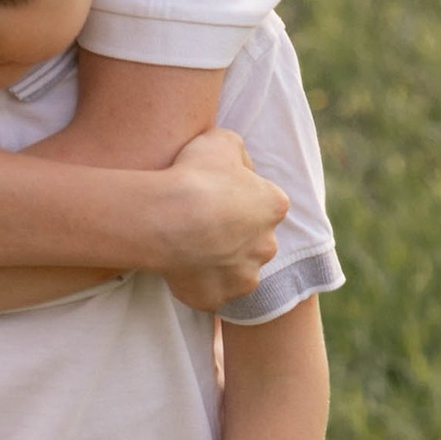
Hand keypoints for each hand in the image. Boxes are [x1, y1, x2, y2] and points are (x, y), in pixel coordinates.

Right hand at [151, 130, 283, 291]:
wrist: (167, 219)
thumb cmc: (196, 176)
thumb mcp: (221, 141)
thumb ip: (239, 153)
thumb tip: (242, 169)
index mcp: (274, 207)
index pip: (266, 204)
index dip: (239, 200)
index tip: (215, 197)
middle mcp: (267, 246)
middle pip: (254, 242)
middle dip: (234, 236)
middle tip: (201, 224)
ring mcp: (243, 277)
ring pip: (235, 271)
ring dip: (218, 262)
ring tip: (188, 248)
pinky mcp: (216, 298)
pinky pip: (208, 292)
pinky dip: (196, 283)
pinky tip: (178, 266)